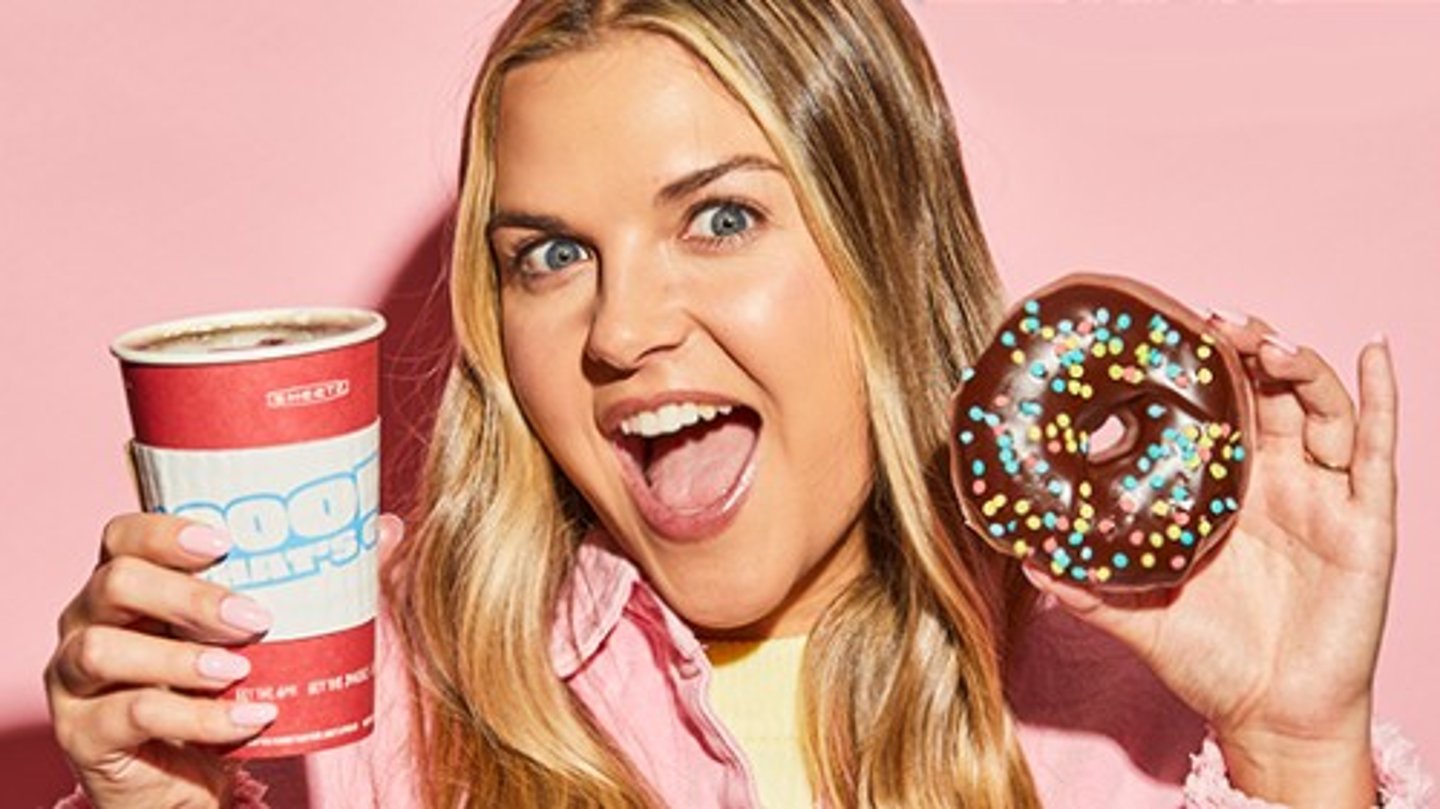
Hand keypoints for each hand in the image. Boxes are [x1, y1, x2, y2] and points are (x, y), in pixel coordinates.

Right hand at [44, 514, 276, 808]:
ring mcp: (71, 680)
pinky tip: (249, 717)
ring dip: (181, 658)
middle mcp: (83, 624)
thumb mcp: (230, 640)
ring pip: (104, 649)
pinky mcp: (81, 733)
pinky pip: (133, 715)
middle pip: (115, 584)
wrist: (178, 780)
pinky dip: (199, 717)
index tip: (224, 543)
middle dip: (189, 597)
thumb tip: (361, 550)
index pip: (121, 538)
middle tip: (255, 618)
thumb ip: (263, 602)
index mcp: (119, 588)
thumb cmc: (207, 692)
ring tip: (241, 671)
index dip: (165, 533)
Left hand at [1023, 311, 1397, 805]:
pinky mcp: (1365, 522)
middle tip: (1215, 321)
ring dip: (1298, 364)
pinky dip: (1381, 395)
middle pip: (1267, 393)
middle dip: (1245, 348)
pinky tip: (1374, 353)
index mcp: (1222, 491)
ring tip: (1265, 340)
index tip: (1167, 332)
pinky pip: (1379, 449)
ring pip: (1320, 407)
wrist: (1271, 716)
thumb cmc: (1210, 660)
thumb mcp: (1137, 615)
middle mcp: (1276, 483)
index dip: (1197, 369)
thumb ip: (1087, 587)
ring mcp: (1323, 497)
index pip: (1213, 411)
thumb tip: (1026, 559)